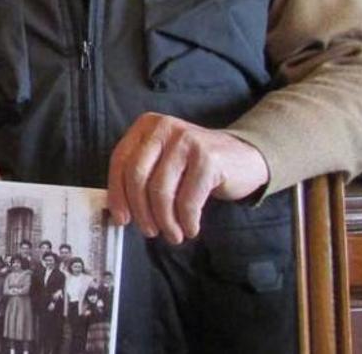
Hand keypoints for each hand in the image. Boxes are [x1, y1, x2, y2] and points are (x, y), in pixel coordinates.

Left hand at [107, 113, 268, 243]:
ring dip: (165, 221)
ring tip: (173, 234)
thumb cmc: (194, 165)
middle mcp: (164, 127)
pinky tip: (191, 228)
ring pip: (161, 191)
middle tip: (149, 231)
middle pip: (138, 176)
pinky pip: (188, 200)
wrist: (243, 157)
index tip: (121, 219)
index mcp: (146, 126)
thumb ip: (140, 175)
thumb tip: (118, 213)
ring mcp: (187, 141)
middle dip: (141, 211)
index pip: (120, 161)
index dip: (118, 194)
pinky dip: (186, 221)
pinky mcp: (208, 159)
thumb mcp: (163, 160)